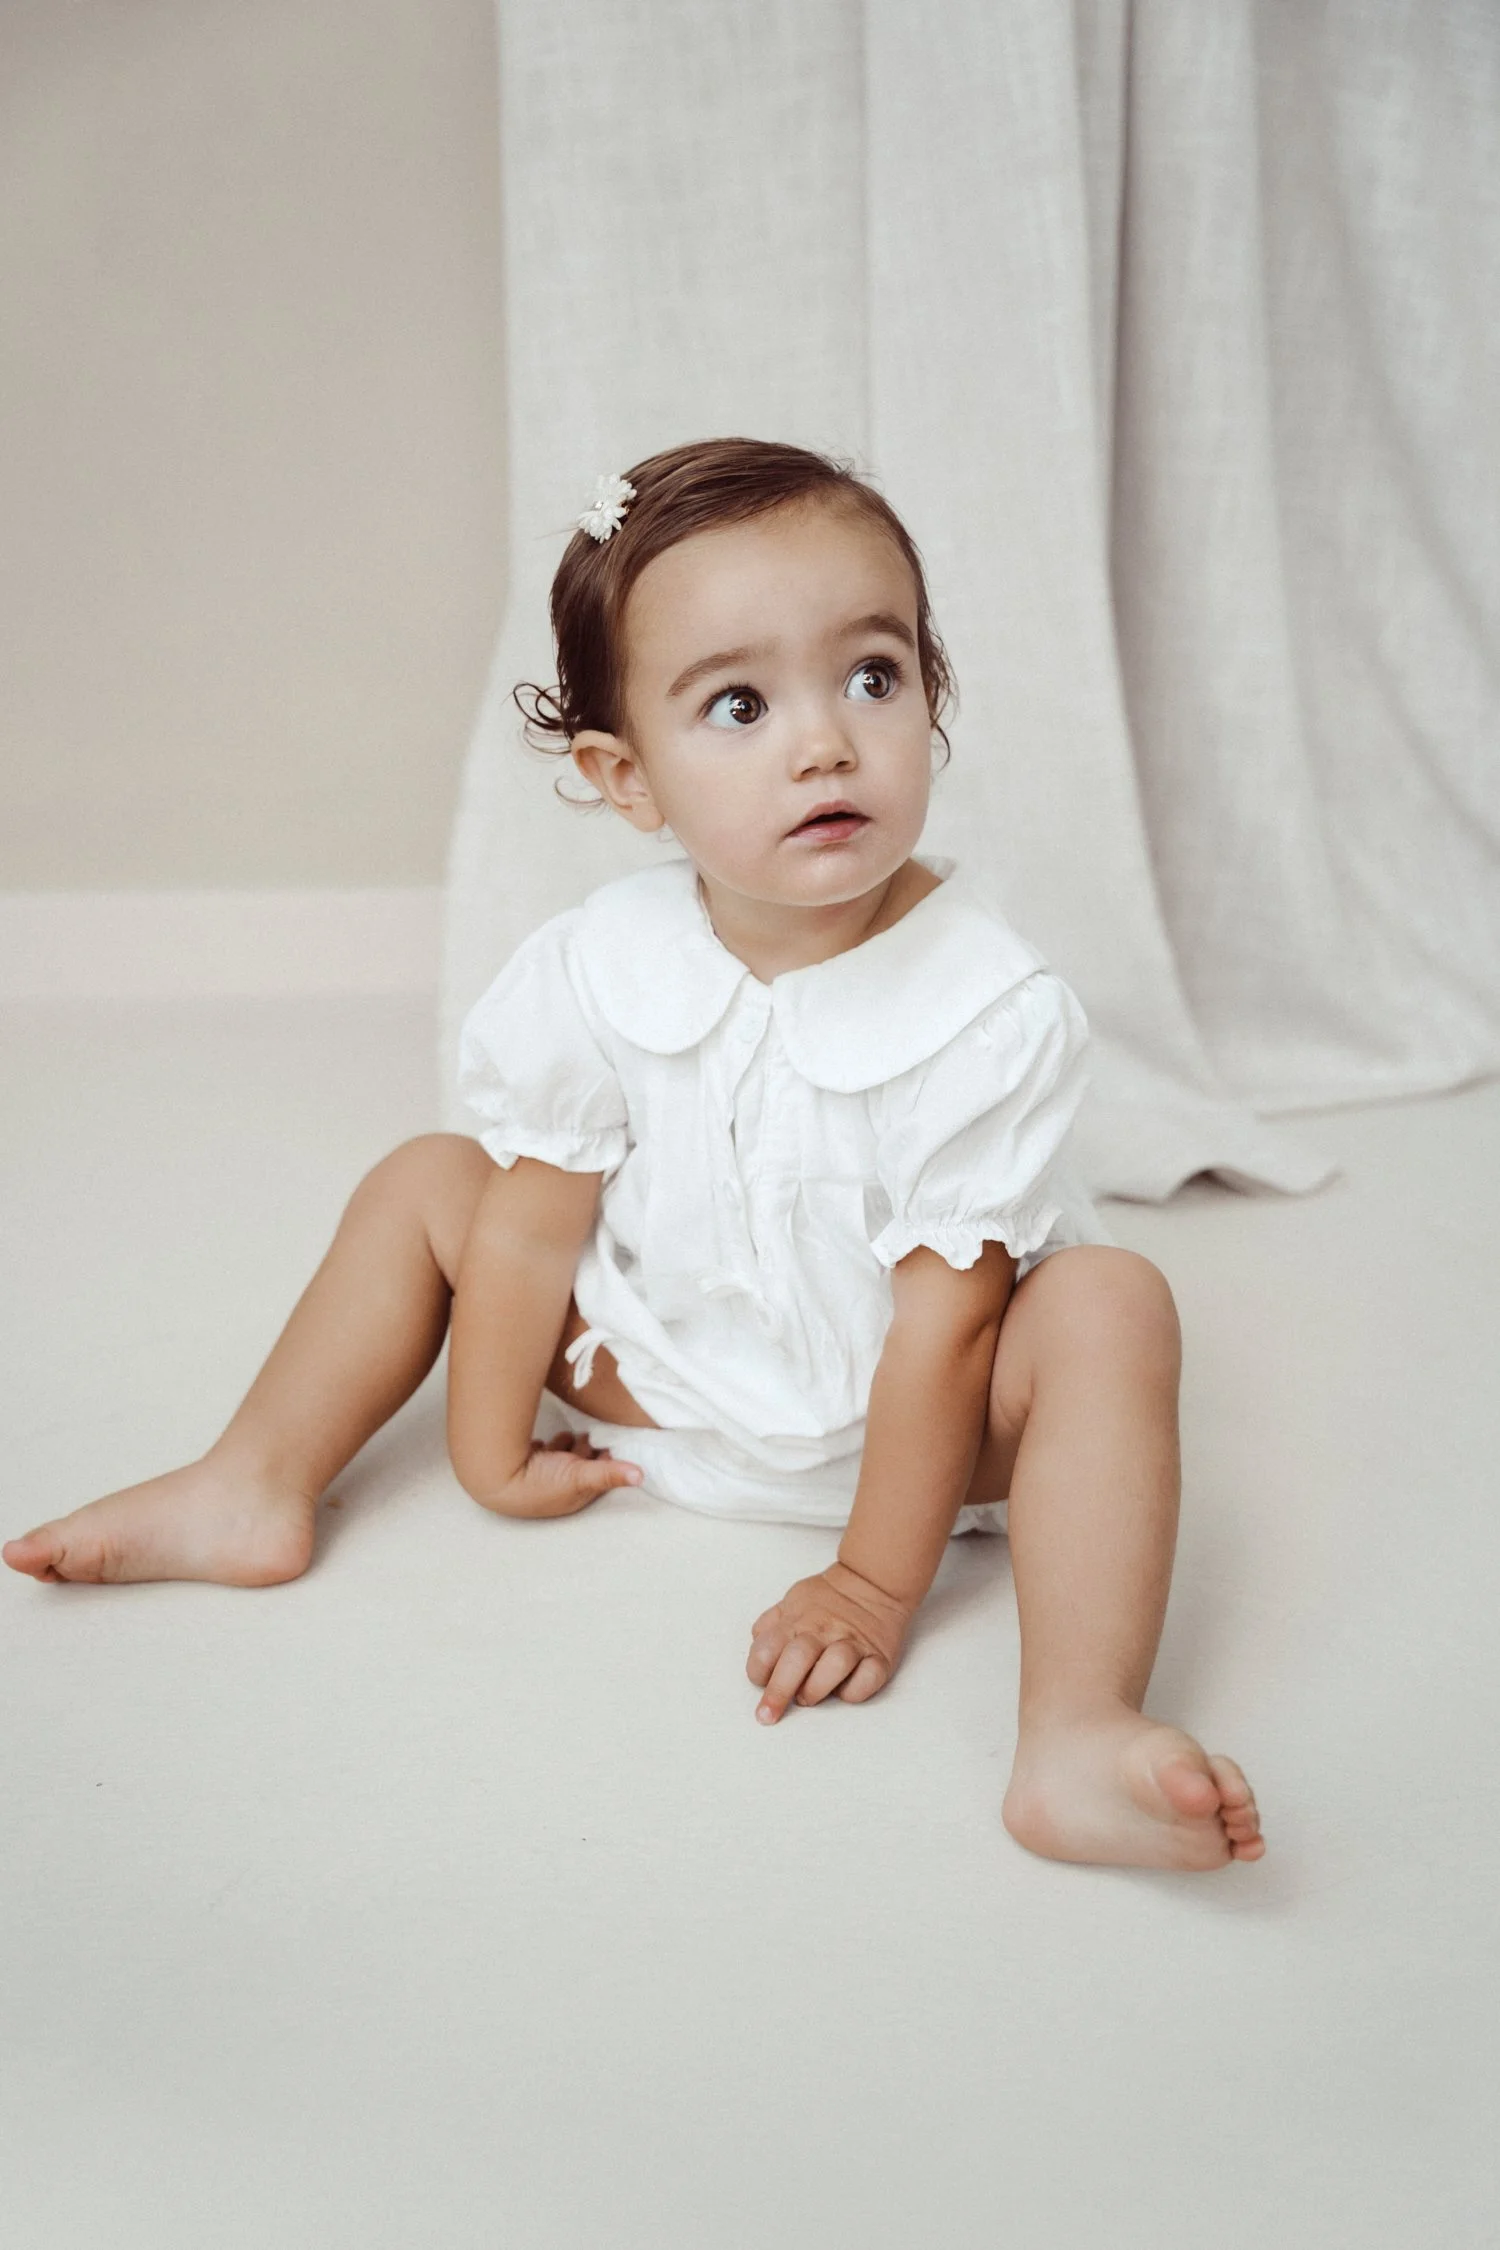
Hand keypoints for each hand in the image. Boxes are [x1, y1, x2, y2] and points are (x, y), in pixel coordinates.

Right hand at [483, 1431, 642, 1519]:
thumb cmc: (539, 1482)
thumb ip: (609, 1473)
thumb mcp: (580, 1476)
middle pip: (577, 1469)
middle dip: (586, 1453)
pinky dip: (546, 1449)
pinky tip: (546, 1441)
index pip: (595, 1478)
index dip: (605, 1462)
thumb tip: (642, 1476)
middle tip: (593, 1434)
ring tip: (572, 1434)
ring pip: (558, 1462)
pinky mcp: (520, 1467)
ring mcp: (536, 1479)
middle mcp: (555, 1490)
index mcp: (572, 1496)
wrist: (494, 1477)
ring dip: (567, 1449)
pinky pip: (538, 1457)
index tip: (611, 1444)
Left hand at [746, 1561, 914, 1722]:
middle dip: (778, 1692)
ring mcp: (853, 1643)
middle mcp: (823, 1631)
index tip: (760, 1684)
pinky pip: (869, 1677)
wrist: (872, 1582)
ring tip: (809, 1697)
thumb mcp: (791, 1602)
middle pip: (797, 1659)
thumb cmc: (827, 1599)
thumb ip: (770, 1626)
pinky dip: (855, 1690)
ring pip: (835, 1666)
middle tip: (769, 1715)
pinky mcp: (880, 1656)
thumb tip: (756, 1647)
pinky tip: (845, 1689)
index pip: (766, 1648)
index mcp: (796, 1621)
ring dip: (817, 1689)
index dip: (758, 1671)